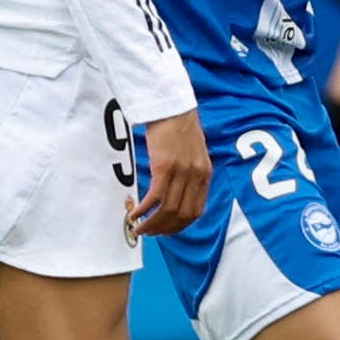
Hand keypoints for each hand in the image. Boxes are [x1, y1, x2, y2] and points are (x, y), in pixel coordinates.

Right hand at [131, 113, 210, 236]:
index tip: (166, 231)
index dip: (180, 226)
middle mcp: (196, 176)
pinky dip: (144, 210)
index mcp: (205, 174)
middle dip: (164, 229)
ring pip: (168, 209)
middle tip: (149, 232)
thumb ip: (191, 172)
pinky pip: (155, 197)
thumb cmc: (179, 127)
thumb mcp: (194, 152)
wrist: (172, 107)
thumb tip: (179, 191)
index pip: (196, 211)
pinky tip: (134, 213)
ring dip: (151, 223)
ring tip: (139, 228)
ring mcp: (181, 172)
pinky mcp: (164, 166)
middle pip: (181, 215)